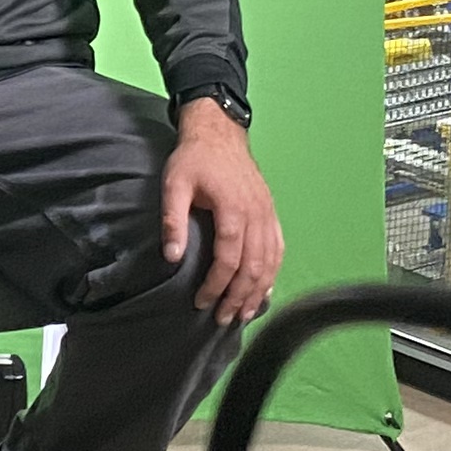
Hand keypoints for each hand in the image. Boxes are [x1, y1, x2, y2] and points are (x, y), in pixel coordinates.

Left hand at [162, 100, 283, 322]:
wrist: (219, 132)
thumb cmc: (195, 159)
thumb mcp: (174, 184)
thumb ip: (173, 221)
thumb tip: (173, 258)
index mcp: (233, 208)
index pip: (228, 258)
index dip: (216, 285)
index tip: (201, 302)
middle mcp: (256, 214)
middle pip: (253, 266)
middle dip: (238, 297)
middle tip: (223, 318)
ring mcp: (267, 213)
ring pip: (269, 261)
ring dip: (258, 291)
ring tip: (244, 313)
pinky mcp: (270, 212)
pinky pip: (278, 248)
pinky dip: (272, 272)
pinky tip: (264, 290)